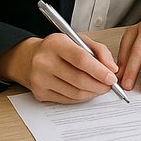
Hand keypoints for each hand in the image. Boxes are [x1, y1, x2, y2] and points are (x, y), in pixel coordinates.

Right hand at [0, 33, 119, 103]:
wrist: (29, 58)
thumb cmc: (58, 48)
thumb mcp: (78, 40)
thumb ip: (99, 51)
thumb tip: (112, 69)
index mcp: (55, 43)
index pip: (81, 59)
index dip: (99, 71)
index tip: (112, 77)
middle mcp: (44, 61)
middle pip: (79, 79)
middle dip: (99, 85)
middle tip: (109, 85)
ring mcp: (40, 79)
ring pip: (75, 93)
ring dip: (93, 93)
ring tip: (100, 87)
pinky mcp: (39, 93)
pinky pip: (67, 100)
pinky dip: (81, 97)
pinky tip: (86, 91)